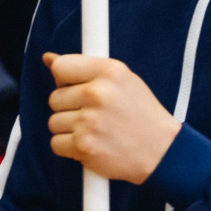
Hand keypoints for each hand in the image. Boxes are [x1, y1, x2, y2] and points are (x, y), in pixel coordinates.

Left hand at [45, 55, 179, 184]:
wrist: (162, 151)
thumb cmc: (142, 115)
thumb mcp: (123, 80)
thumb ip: (86, 68)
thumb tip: (48, 58)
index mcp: (109, 71)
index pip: (61, 67)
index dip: (65, 80)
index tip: (77, 89)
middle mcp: (98, 93)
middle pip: (54, 97)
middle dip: (69, 108)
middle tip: (93, 114)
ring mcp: (89, 120)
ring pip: (53, 122)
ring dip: (69, 129)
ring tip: (94, 130)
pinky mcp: (83, 145)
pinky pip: (56, 143)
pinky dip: (69, 147)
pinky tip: (90, 144)